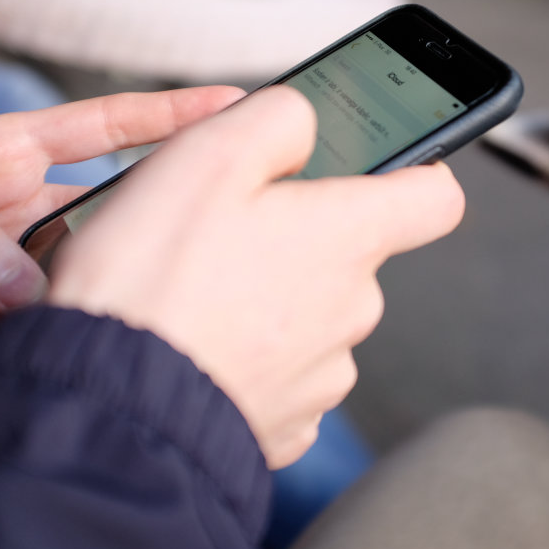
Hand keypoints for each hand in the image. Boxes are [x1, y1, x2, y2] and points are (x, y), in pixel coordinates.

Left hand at [0, 87, 243, 370]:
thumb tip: (27, 288)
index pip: (103, 127)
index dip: (167, 115)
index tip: (233, 106)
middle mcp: (16, 210)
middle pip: (110, 208)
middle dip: (159, 213)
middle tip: (211, 227)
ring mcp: (7, 269)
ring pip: (86, 274)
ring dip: (111, 285)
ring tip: (154, 295)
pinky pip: (46, 327)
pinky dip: (67, 334)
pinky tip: (91, 340)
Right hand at [48, 87, 465, 467]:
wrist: (111, 405)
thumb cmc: (153, 278)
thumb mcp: (206, 154)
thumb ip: (277, 119)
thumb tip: (304, 125)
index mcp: (349, 237)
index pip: (436, 197)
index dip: (413, 174)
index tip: (376, 172)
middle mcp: (354, 310)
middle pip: (349, 258)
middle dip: (296, 241)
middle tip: (222, 236)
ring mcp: (324, 378)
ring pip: (310, 319)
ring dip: (267, 305)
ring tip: (196, 300)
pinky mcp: (288, 428)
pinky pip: (280, 379)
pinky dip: (247, 363)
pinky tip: (199, 352)